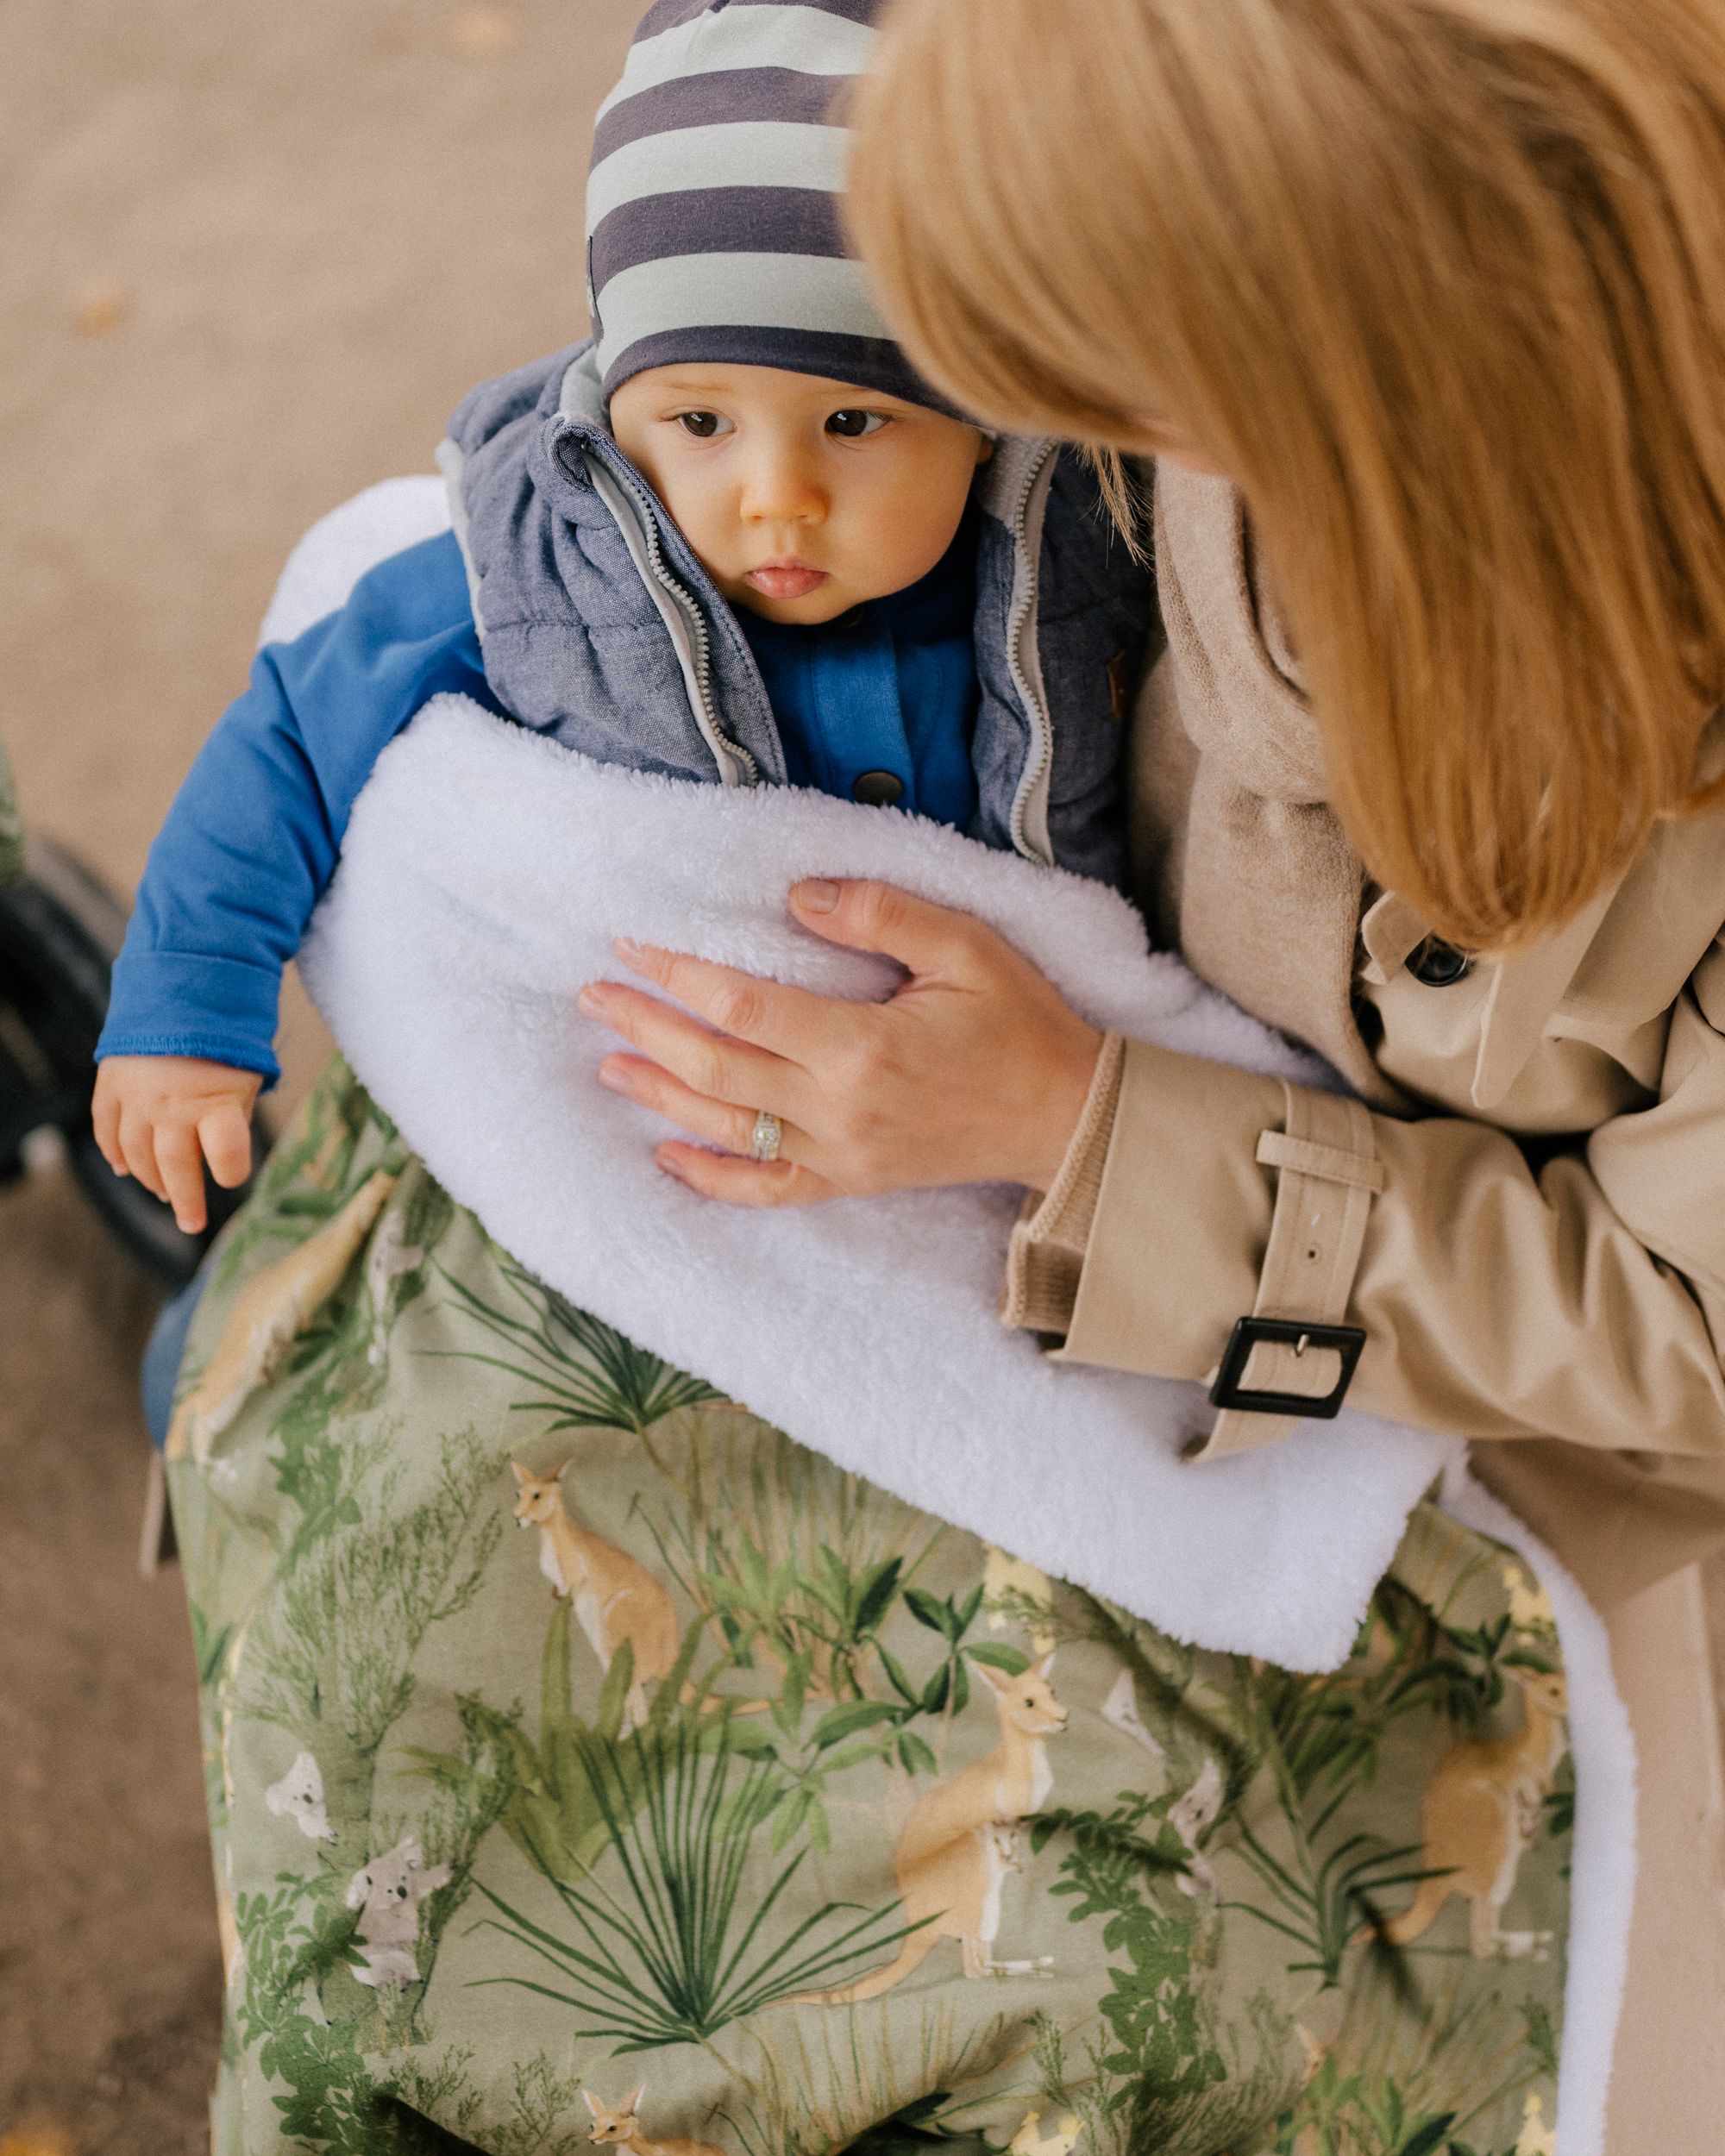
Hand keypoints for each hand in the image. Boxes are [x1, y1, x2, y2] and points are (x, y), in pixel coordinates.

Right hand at [92, 1054, 260, 1233]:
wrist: (181, 985)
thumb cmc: (224, 1040)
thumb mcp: (247, 1076)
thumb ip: (234, 1117)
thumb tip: (222, 1159)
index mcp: (217, 1101)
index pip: (226, 1152)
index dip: (232, 1170)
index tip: (232, 1178)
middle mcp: (174, 1105)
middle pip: (175, 1166)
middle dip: (186, 1200)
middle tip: (192, 1223)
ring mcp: (137, 1097)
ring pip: (137, 1155)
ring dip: (150, 1180)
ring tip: (166, 1195)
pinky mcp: (111, 1085)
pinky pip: (106, 1130)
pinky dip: (114, 1153)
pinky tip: (124, 1169)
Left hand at [577, 878, 1102, 1206]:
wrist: (1065, 1116)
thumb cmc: (1020, 1023)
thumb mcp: (965, 945)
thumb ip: (879, 914)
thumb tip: (795, 894)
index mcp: (863, 1048)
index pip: (741, 1008)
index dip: (677, 976)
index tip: (631, 945)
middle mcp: (838, 1110)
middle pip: (714, 1070)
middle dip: (646, 1029)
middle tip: (593, 994)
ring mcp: (840, 1156)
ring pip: (726, 1130)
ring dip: (659, 1096)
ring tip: (608, 1060)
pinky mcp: (849, 1181)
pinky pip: (765, 1190)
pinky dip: (710, 1176)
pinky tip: (668, 1153)